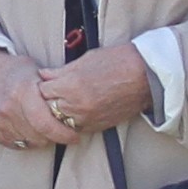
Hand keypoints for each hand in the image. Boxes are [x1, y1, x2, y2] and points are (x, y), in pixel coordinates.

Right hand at [0, 49, 78, 151]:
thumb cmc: (18, 72)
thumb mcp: (38, 72)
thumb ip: (54, 89)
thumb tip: (77, 105)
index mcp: (23, 92)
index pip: (45, 123)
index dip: (63, 133)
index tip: (75, 136)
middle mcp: (9, 108)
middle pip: (40, 136)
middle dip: (56, 136)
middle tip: (63, 130)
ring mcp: (0, 121)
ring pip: (31, 142)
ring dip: (42, 138)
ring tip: (46, 126)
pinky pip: (18, 145)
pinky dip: (28, 140)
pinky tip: (32, 128)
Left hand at [39, 42, 155, 134]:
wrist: (145, 77)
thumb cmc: (116, 62)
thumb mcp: (84, 61)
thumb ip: (60, 72)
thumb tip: (42, 75)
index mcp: (71, 85)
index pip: (42, 91)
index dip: (42, 85)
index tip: (44, 83)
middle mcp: (76, 105)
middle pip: (47, 108)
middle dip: (47, 100)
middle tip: (50, 94)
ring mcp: (86, 119)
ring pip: (59, 121)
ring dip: (57, 113)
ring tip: (62, 103)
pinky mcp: (96, 127)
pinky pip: (74, 127)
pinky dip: (71, 121)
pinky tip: (75, 111)